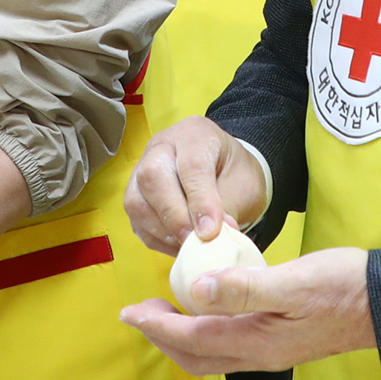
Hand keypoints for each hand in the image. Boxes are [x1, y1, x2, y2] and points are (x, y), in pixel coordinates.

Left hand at [120, 247, 374, 374]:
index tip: (129, 312)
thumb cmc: (347, 288)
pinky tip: (210, 307)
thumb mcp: (294, 281)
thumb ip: (245, 288)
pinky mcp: (283, 343)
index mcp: (258, 342)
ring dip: (183, 337)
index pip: (192, 339)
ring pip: (213, 354)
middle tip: (140, 312)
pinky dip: (207, 331)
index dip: (156, 327)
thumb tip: (198, 291)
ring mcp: (273, 352)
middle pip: (196, 357)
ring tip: (166, 310)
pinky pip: (231, 345)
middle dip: (162, 337)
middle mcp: (261, 355)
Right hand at [125, 115, 270, 255]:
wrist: (225, 173)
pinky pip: (137, 221)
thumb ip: (227, 207)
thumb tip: (210, 237)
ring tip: (191, 245)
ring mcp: (142, 169)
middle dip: (174, 216)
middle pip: (153, 177)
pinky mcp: (136, 196)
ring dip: (163, 231)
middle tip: (197, 240)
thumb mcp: (244, 186)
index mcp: (194, 134)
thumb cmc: (235, 175)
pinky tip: (180, 245)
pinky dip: (158, 240)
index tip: (211, 231)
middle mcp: (162, 147)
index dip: (200, 201)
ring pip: (137, 201)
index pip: (191, 164)